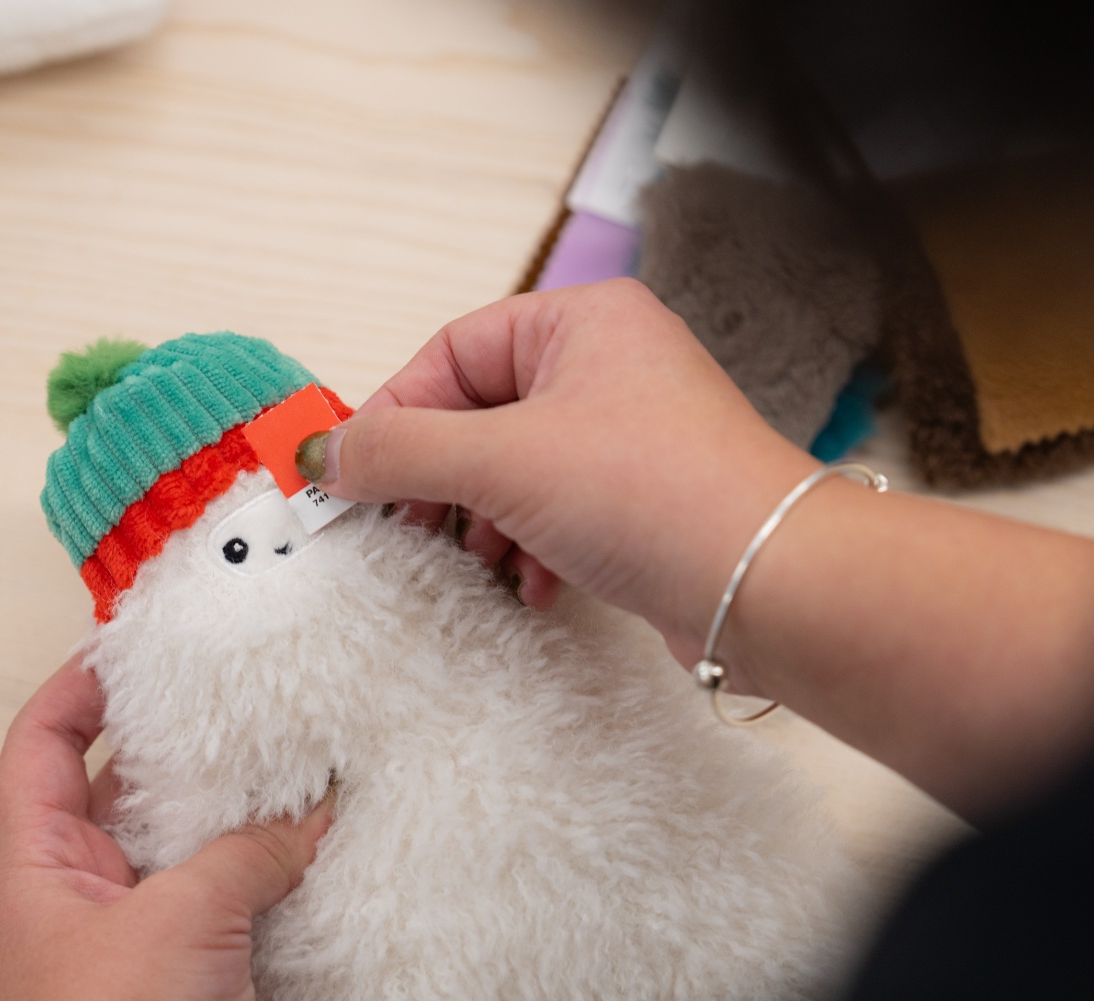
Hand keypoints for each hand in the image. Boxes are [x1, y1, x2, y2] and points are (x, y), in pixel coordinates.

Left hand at [0, 657, 334, 1000]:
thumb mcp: (179, 922)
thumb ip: (246, 854)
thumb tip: (307, 814)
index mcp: (40, 870)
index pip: (36, 747)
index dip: (73, 688)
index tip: (123, 645)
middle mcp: (82, 900)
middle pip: (117, 793)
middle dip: (175, 748)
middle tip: (231, 699)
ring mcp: (134, 945)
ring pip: (179, 852)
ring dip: (230, 816)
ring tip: (284, 765)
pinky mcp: (186, 987)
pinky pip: (223, 910)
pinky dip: (263, 880)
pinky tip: (311, 856)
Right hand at [310, 278, 815, 658]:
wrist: (768, 585)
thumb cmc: (656, 494)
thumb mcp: (500, 461)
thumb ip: (401, 452)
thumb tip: (325, 453)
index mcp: (583, 323)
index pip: (454, 351)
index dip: (397, 412)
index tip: (353, 471)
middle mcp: (611, 366)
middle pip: (481, 412)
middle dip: (440, 478)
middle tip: (407, 525)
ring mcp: (631, 434)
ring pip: (516, 469)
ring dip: (484, 521)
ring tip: (479, 560)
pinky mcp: (645, 499)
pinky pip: (557, 511)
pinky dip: (530, 548)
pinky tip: (532, 583)